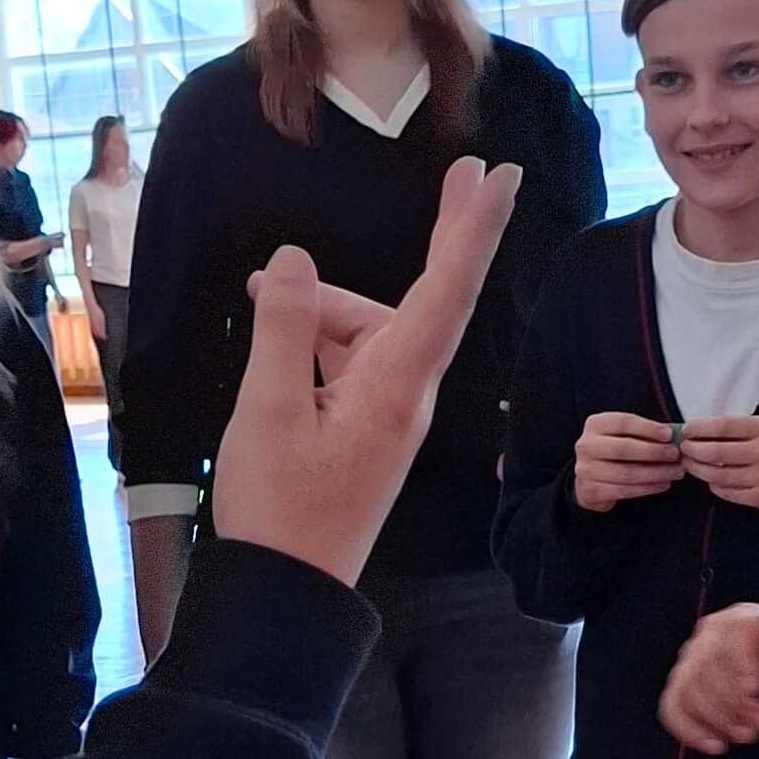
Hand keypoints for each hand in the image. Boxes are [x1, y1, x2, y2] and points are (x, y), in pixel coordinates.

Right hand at [208, 158, 521, 590]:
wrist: (286, 588)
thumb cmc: (279, 508)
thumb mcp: (268, 410)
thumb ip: (283, 328)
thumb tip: (291, 259)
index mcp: (394, 385)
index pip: (446, 290)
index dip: (473, 231)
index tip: (500, 181)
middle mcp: (404, 390)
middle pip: (420, 296)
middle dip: (445, 233)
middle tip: (471, 170)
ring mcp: (387, 406)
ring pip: (363, 327)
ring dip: (317, 313)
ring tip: (258, 316)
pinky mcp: (366, 420)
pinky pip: (348, 356)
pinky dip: (313, 341)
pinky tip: (276, 339)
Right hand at [575, 410, 686, 511]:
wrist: (590, 478)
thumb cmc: (614, 452)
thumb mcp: (623, 435)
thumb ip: (643, 434)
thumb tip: (673, 436)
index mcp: (595, 425)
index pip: (623, 423)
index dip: (648, 428)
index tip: (669, 434)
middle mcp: (586, 445)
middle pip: (624, 448)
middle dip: (654, 452)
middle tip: (675, 454)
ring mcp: (586, 470)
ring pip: (627, 473)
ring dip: (656, 473)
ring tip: (675, 472)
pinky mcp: (591, 491)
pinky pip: (625, 491)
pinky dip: (648, 488)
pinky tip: (663, 484)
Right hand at [660, 605, 758, 754]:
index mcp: (740, 620)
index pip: (734, 638)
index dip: (741, 664)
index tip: (755, 690)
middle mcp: (708, 636)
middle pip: (708, 669)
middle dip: (735, 702)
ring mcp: (689, 659)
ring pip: (690, 691)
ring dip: (718, 719)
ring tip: (748, 734)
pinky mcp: (680, 683)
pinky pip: (672, 707)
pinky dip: (689, 730)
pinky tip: (714, 745)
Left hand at [680, 415, 758, 516]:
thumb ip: (743, 431)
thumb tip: (704, 432)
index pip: (723, 426)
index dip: (698, 428)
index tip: (686, 430)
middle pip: (715, 452)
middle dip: (692, 451)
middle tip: (683, 450)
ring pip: (717, 475)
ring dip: (698, 470)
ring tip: (691, 465)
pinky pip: (727, 492)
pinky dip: (714, 486)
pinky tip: (712, 481)